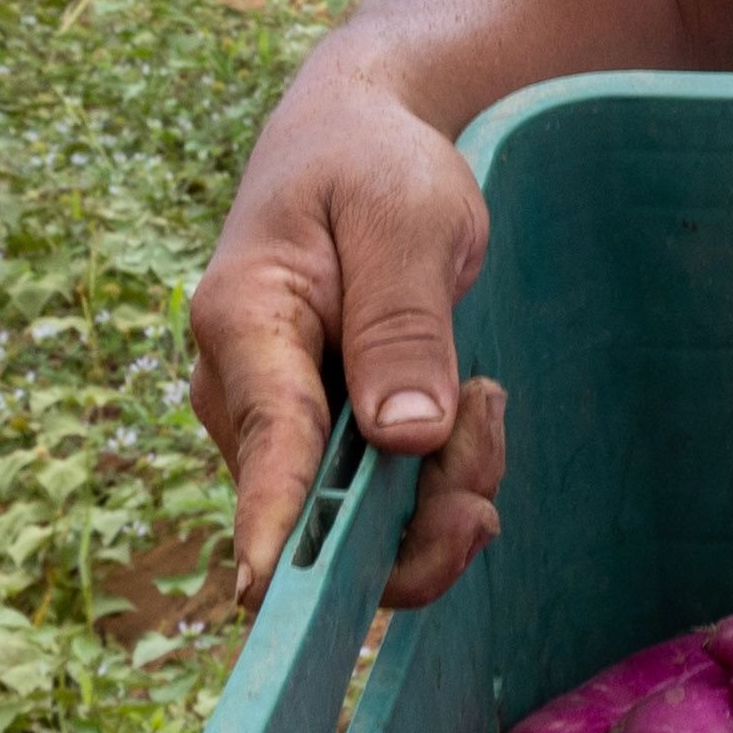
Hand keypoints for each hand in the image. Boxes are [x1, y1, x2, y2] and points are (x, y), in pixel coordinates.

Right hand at [186, 64, 509, 610]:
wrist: (355, 141)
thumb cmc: (372, 167)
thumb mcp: (404, 219)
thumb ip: (404, 324)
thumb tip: (403, 436)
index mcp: (244, 322)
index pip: (265, 438)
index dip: (270, 520)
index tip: (267, 592)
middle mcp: (245, 392)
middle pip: (318, 508)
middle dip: (419, 505)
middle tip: (488, 413)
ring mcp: (281, 426)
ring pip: (358, 522)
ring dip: (444, 488)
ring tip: (487, 396)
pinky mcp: (323, 442)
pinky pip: (382, 503)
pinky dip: (442, 476)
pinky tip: (474, 405)